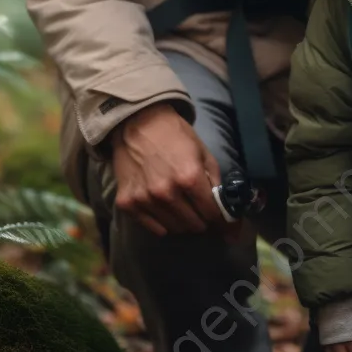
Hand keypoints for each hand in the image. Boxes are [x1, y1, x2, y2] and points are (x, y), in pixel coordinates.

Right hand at [110, 102, 224, 236]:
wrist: (139, 123)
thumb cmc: (176, 135)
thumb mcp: (203, 152)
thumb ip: (214, 180)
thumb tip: (224, 208)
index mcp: (189, 177)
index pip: (211, 212)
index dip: (219, 217)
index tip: (220, 218)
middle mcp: (166, 192)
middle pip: (193, 224)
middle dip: (202, 221)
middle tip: (201, 213)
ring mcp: (144, 200)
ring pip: (174, 229)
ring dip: (183, 223)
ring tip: (184, 211)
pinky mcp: (127, 204)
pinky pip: (152, 227)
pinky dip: (162, 224)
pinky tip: (166, 212)